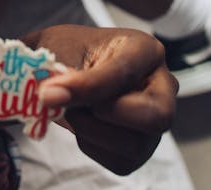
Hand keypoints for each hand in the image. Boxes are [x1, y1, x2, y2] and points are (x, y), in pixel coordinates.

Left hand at [24, 25, 177, 175]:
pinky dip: (90, 144)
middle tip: (73, 106)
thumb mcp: (63, 52)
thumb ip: (63, 74)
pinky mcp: (143, 147)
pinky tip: (83, 122)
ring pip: (134, 144)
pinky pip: (119, 161)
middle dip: (107, 116)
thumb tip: (52, 97)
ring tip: (73, 109)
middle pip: (156, 117)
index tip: (49, 92)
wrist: (66, 65)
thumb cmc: (70, 51)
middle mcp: (161, 84)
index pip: (125, 72)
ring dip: (90, 130)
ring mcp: (155, 118)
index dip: (88, 86)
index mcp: (144, 49)